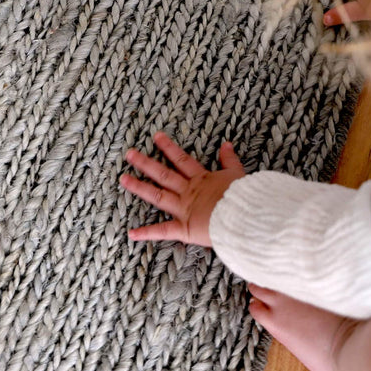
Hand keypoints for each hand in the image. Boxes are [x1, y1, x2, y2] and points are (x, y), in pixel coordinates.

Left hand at [120, 131, 245, 247]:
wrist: (248, 217)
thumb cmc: (247, 198)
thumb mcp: (238, 175)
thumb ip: (230, 160)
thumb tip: (227, 144)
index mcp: (202, 179)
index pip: (182, 160)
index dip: (169, 148)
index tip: (156, 137)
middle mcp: (189, 191)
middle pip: (163, 174)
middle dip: (145, 163)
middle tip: (129, 153)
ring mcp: (184, 208)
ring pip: (157, 195)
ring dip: (139, 187)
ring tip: (123, 179)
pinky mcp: (185, 228)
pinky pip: (163, 231)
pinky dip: (147, 233)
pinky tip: (131, 234)